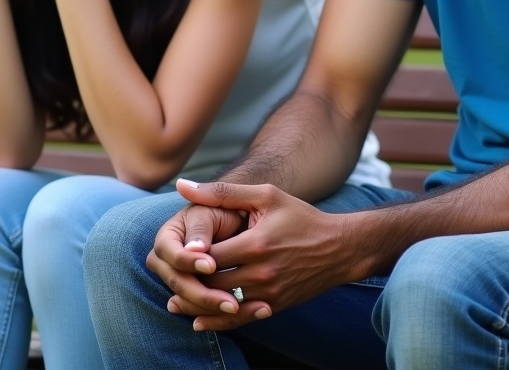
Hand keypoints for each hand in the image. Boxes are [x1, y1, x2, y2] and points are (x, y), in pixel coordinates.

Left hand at [157, 178, 354, 331]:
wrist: (339, 247)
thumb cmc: (300, 216)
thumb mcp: (266, 196)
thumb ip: (223, 193)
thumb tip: (183, 186)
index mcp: (255, 243)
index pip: (207, 255)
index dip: (188, 255)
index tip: (175, 249)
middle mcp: (261, 272)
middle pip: (210, 284)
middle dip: (188, 281)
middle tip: (169, 276)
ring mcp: (268, 293)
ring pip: (221, 306)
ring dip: (196, 305)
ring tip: (175, 298)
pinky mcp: (274, 307)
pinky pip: (238, 320)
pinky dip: (217, 322)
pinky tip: (199, 320)